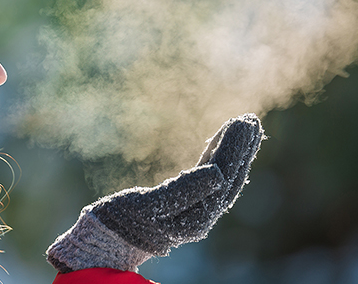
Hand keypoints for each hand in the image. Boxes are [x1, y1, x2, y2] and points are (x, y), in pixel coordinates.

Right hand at [47, 114, 263, 272]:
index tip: (242, 121)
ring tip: (244, 126)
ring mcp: (195, 212)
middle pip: (228, 177)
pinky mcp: (184, 205)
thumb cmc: (121, 220)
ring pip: (223, 177)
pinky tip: (219, 144)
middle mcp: (201, 217)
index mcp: (196, 217)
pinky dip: (216, 158)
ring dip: (234, 152)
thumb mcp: (148, 205)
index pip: (222, 176)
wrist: (107, 239)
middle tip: (250, 119)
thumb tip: (219, 174)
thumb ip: (183, 191)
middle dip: (241, 148)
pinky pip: (208, 179)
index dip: (234, 148)